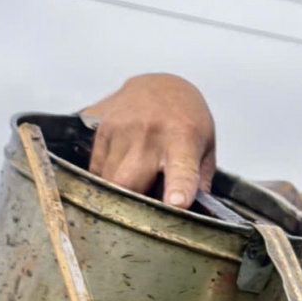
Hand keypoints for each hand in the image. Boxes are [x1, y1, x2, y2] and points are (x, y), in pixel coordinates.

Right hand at [81, 73, 215, 208]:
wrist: (161, 85)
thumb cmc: (188, 121)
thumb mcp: (206, 149)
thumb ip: (200, 182)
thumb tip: (193, 215)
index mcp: (183, 140)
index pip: (181, 169)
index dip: (179, 189)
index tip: (177, 204)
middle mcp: (150, 133)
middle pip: (128, 182)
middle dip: (130, 205)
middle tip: (141, 215)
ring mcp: (121, 129)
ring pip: (107, 179)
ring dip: (117, 192)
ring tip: (133, 188)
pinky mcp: (100, 128)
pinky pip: (95, 167)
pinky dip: (105, 179)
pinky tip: (120, 172)